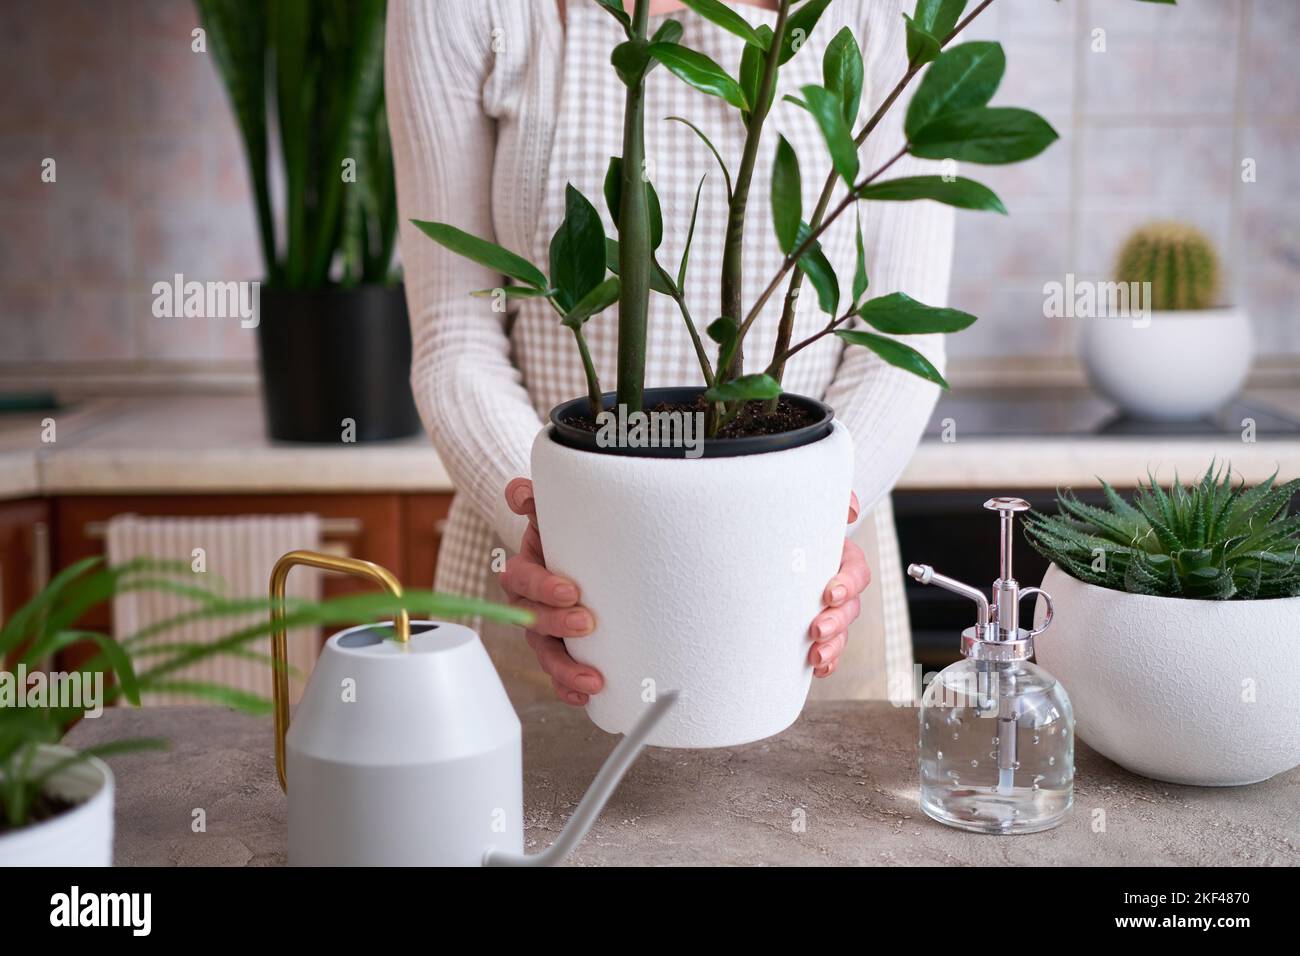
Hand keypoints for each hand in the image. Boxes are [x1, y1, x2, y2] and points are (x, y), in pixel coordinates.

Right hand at [500, 477, 603, 705]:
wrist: (570, 548)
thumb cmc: (563, 532)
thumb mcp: (551, 512)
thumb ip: (534, 499)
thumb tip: (519, 492)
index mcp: (524, 571)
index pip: (523, 580)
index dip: (542, 588)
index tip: (570, 591)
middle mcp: (528, 604)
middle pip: (532, 621)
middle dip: (558, 625)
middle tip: (587, 623)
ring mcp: (543, 629)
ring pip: (545, 652)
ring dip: (566, 668)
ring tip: (593, 679)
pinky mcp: (559, 647)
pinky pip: (559, 674)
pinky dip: (569, 688)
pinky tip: (588, 696)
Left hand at [807, 492, 870, 677]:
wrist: (774, 545)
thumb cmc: (797, 529)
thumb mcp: (812, 508)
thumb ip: (836, 502)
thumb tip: (850, 509)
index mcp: (841, 559)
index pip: (856, 572)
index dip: (847, 584)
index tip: (830, 593)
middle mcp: (837, 586)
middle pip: (849, 608)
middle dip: (836, 622)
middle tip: (816, 629)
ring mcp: (827, 609)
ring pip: (840, 633)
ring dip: (832, 647)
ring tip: (815, 656)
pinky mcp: (814, 628)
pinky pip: (828, 649)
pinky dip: (826, 662)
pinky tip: (816, 669)